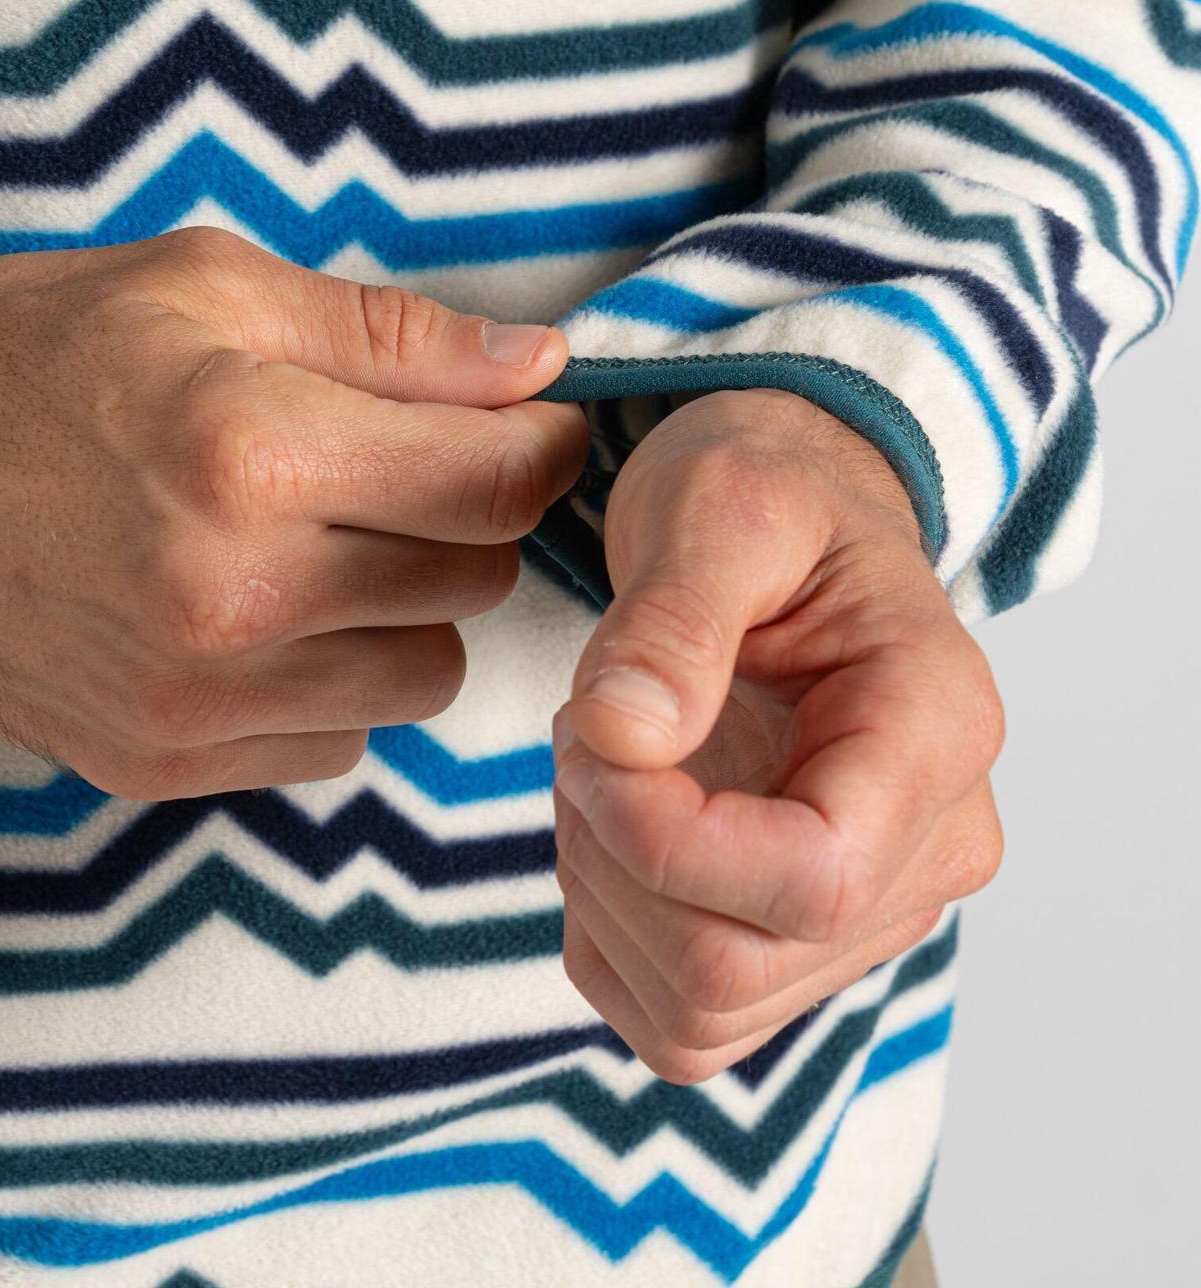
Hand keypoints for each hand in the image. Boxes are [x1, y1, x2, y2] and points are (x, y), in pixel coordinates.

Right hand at [0, 226, 590, 797]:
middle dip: (462, 518)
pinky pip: (335, 744)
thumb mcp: (206, 286)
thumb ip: (391, 335)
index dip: (534, 447)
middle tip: (391, 471)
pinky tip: (263, 620)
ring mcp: (199, 699)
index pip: (498, 483)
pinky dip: (331, 683)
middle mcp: (239, 597)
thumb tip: (538, 367)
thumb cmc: (31, 355)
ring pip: (422, 677)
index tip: (517, 429)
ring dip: (405, 611)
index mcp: (258, 454)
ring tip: (324, 548)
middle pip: (476, 582)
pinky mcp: (162, 762)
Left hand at [551, 388, 1004, 1083]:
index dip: (665, 836)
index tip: (594, 735)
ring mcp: (868, 912)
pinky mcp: (799, 945)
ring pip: (700, 1009)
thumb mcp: (719, 508)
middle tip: (584, 731)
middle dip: (611, 855)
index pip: (816, 876)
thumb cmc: (770, 502)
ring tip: (603, 763)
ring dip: (602, 890)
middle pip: (735, 964)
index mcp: (936, 731)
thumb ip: (673, 618)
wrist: (786, 535)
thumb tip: (624, 735)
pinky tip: (613, 822)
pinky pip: (680, 1017)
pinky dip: (608, 932)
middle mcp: (928, 848)